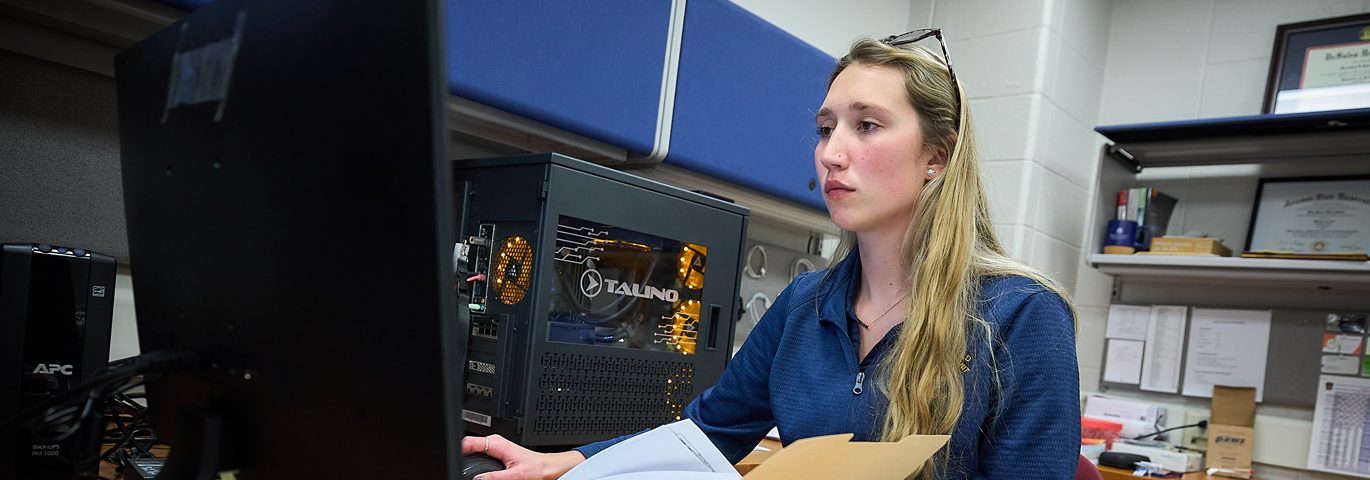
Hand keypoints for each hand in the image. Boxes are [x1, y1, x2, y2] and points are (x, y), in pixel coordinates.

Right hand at [461, 434, 585, 479]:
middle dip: (462, 456)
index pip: (469, 442)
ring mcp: (495, 447)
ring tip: (466, 467)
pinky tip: (476, 469)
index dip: (458, 450)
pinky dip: (475, 461)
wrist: (545, 468)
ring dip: (469, 459)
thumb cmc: (535, 469)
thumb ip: (494, 477)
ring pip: (473, 450)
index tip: (455, 459)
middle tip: (460, 466)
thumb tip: (477, 479)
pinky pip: (480, 454)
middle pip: (469, 446)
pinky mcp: (496, 453)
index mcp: (497, 443)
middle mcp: (495, 442)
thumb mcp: (515, 476)